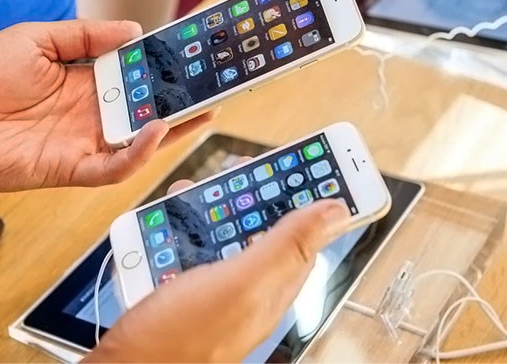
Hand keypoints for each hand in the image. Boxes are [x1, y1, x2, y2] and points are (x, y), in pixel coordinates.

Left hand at [0, 20, 213, 190]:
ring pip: (142, 140)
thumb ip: (85, 34)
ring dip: (175, 128)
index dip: (168, 67)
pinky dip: (138, 153)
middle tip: (220, 86)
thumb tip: (134, 30)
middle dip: (185, 99)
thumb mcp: (37, 38)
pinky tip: (157, 131)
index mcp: (89, 82)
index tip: (197, 54)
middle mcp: (94, 114)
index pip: (139, 75)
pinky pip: (115, 165)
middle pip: (150, 109)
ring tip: (206, 109)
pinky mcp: (72, 168)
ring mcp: (86, 142)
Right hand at [86, 178, 351, 361]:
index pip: (307, 236)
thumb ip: (287, 246)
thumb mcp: (240, 284)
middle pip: (263, 230)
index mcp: (273, 288)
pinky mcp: (183, 290)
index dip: (312, 200)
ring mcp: (214, 290)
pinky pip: (192, 249)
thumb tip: (337, 211)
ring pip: (225, 235)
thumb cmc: (177, 341)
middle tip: (243, 167)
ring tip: (198, 188)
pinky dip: (183, 228)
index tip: (312, 164)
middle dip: (254, 195)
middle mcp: (247, 289)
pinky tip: (170, 221)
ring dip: (214, 207)